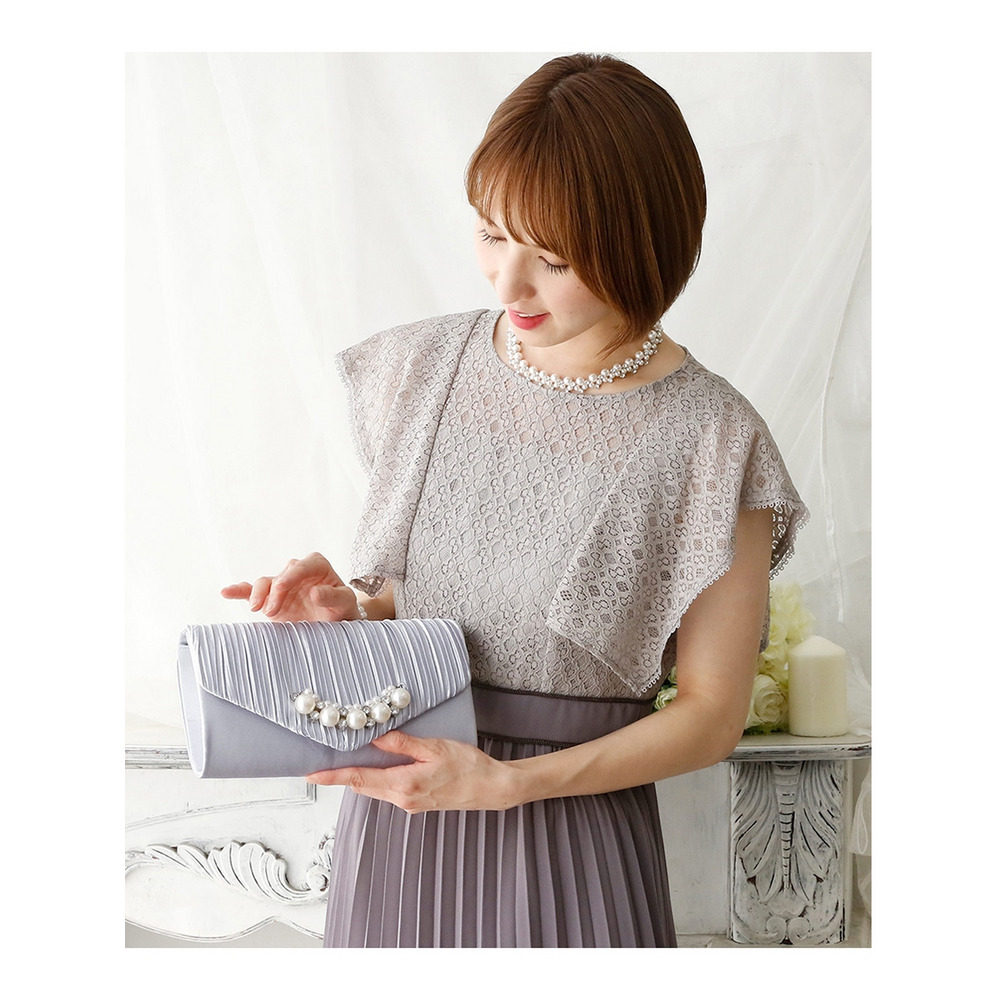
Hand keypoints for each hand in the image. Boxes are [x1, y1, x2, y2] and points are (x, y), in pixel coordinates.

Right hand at [221, 551, 360, 622]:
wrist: (336, 625)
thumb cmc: (343, 610)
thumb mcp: (344, 603)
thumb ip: (333, 596)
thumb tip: (314, 592)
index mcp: (316, 565)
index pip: (301, 566)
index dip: (290, 576)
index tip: (281, 587)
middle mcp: (296, 571)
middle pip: (280, 576)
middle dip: (275, 592)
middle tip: (271, 611)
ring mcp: (282, 584)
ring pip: (264, 583)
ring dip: (259, 595)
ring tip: (258, 610)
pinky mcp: (270, 598)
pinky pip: (252, 591)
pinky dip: (239, 591)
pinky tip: (226, 592)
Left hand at [306, 730, 521, 813]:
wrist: (490, 788)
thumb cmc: (468, 766)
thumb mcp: (435, 748)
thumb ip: (402, 744)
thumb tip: (374, 737)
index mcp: (404, 784)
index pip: (359, 779)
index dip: (333, 776)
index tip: (312, 775)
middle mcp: (402, 798)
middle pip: (363, 785)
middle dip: (342, 775)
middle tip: (322, 762)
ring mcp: (409, 803)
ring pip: (375, 788)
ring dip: (360, 775)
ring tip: (347, 758)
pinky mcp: (416, 802)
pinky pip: (388, 789)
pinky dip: (377, 777)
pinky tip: (380, 764)